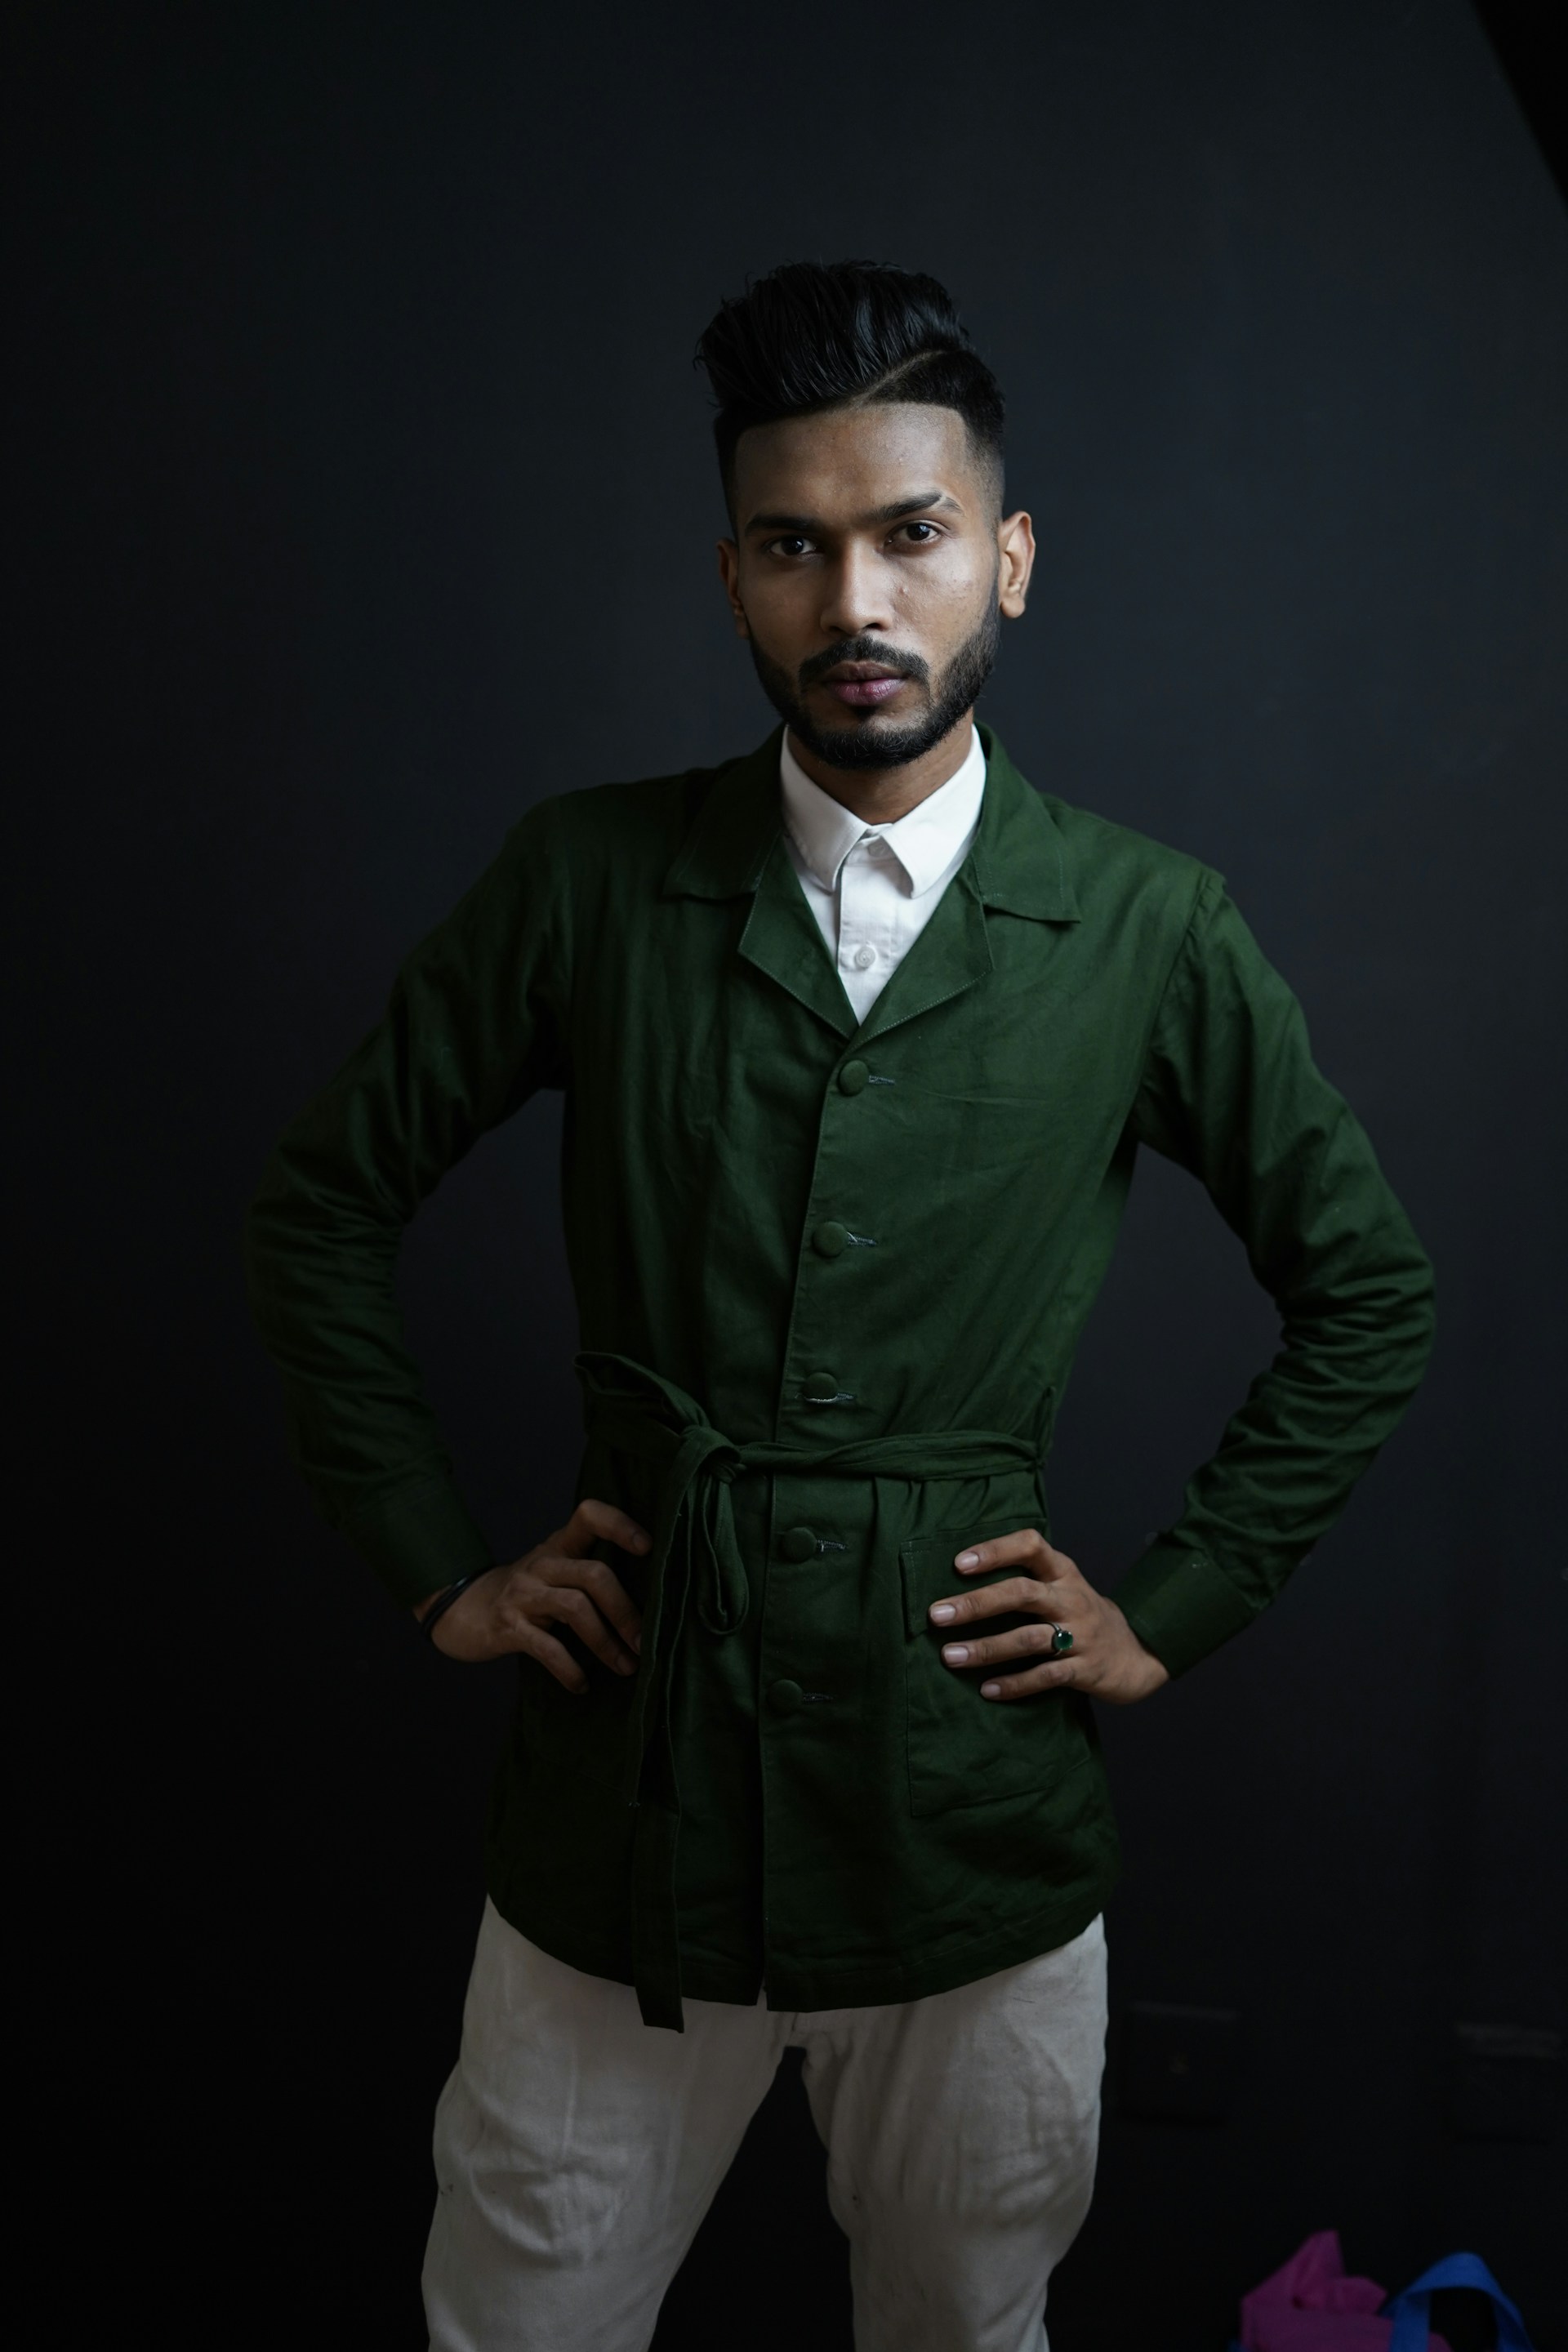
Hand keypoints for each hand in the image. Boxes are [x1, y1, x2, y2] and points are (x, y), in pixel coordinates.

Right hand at [415, 1500, 649, 1687]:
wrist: (459, 1609)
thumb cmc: (523, 1593)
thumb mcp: (551, 1571)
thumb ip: (586, 1573)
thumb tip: (649, 1602)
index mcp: (557, 1546)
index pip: (588, 1516)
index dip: (619, 1524)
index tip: (649, 1546)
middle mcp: (541, 1564)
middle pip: (594, 1574)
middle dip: (626, 1611)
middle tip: (644, 1642)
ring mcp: (522, 1594)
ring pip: (576, 1608)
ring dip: (606, 1643)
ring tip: (625, 1667)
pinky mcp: (507, 1626)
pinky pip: (547, 1647)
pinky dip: (569, 1669)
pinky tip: (581, 1684)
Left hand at [927, 1529, 1168, 1704]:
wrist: (1136, 1653)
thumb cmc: (1081, 1615)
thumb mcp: (1062, 1587)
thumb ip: (1024, 1580)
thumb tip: (956, 1584)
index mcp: (1063, 1572)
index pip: (1030, 1546)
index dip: (995, 1551)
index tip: (959, 1563)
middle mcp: (1071, 1598)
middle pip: (1021, 1593)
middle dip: (977, 1604)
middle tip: (937, 1615)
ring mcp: (1081, 1634)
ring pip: (1028, 1639)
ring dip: (986, 1648)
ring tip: (950, 1656)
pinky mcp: (1085, 1669)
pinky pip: (1046, 1676)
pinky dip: (1015, 1684)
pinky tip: (987, 1689)